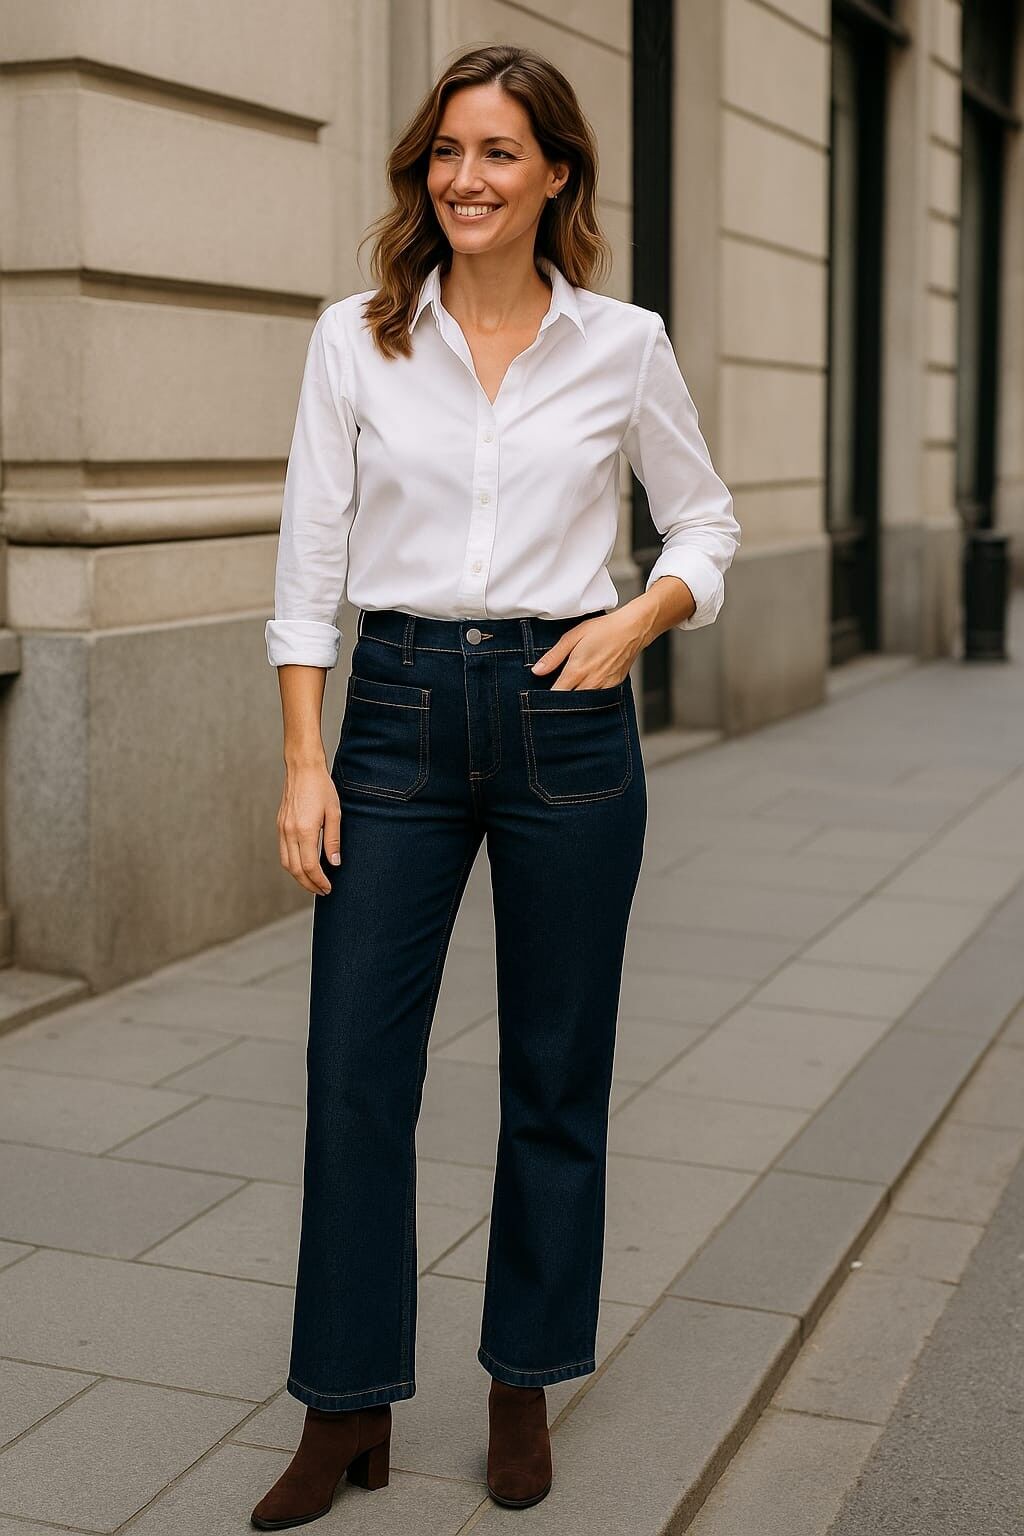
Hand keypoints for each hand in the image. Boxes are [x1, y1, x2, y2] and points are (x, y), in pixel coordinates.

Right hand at [277, 761, 341, 894]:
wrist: (303, 769)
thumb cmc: (321, 788)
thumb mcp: (335, 813)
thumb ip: (333, 840)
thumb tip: (334, 863)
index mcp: (305, 830)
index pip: (309, 866)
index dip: (319, 881)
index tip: (328, 888)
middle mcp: (290, 832)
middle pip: (295, 869)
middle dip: (308, 884)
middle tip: (322, 891)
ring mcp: (282, 829)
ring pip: (286, 863)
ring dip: (298, 877)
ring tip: (313, 882)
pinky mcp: (280, 825)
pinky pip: (283, 852)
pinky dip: (292, 864)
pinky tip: (302, 866)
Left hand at [529, 608, 649, 690]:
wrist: (632, 630)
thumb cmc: (604, 630)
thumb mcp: (573, 637)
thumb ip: (554, 656)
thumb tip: (537, 671)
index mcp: (577, 670)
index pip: (556, 695)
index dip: (547, 699)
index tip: (541, 697)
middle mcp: (590, 682)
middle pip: (570, 702)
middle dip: (561, 702)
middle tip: (555, 696)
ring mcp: (604, 687)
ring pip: (584, 703)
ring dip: (576, 701)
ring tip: (571, 693)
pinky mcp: (614, 687)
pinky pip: (598, 699)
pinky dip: (590, 697)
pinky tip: (586, 689)